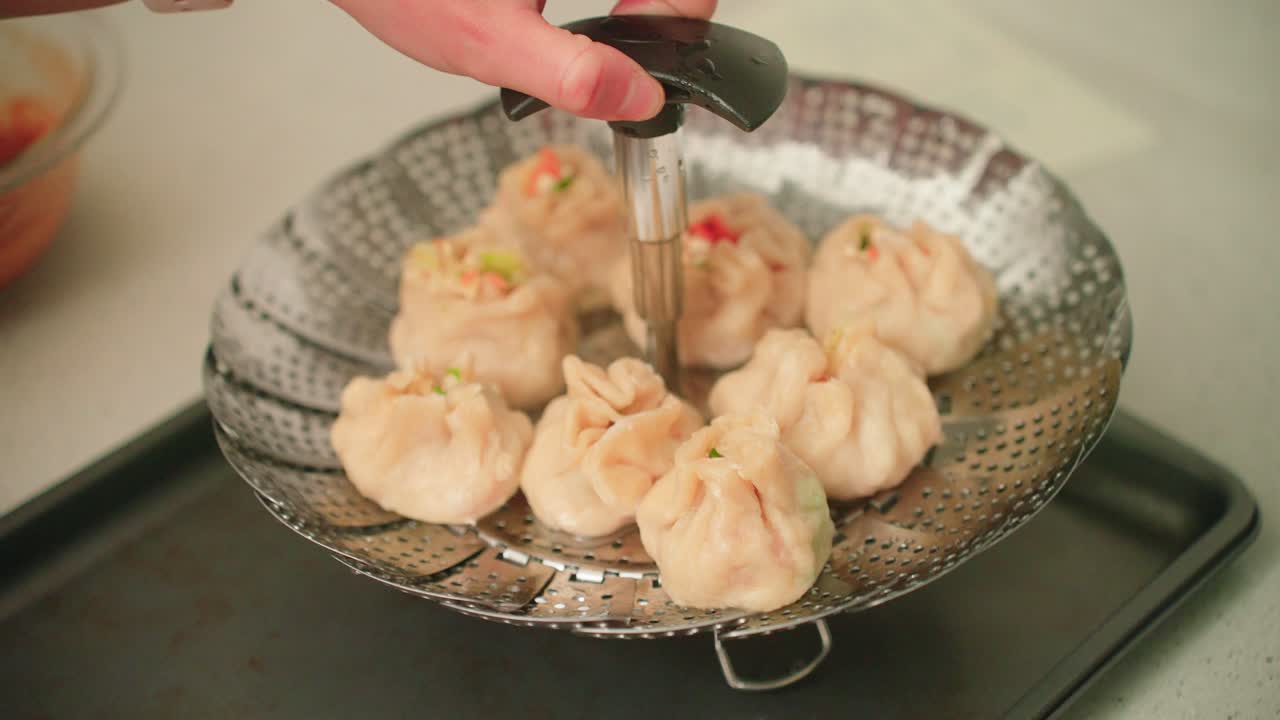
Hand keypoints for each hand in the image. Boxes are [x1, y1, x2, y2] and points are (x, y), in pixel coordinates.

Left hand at [330, 0, 716, 121]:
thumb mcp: (487, 43)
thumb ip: (571, 75)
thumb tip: (638, 98)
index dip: (679, 16)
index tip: (641, 45)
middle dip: (660, 11)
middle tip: (625, 36)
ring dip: (640, 5)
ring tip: (608, 26)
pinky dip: (619, 1)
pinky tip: (584, 11)